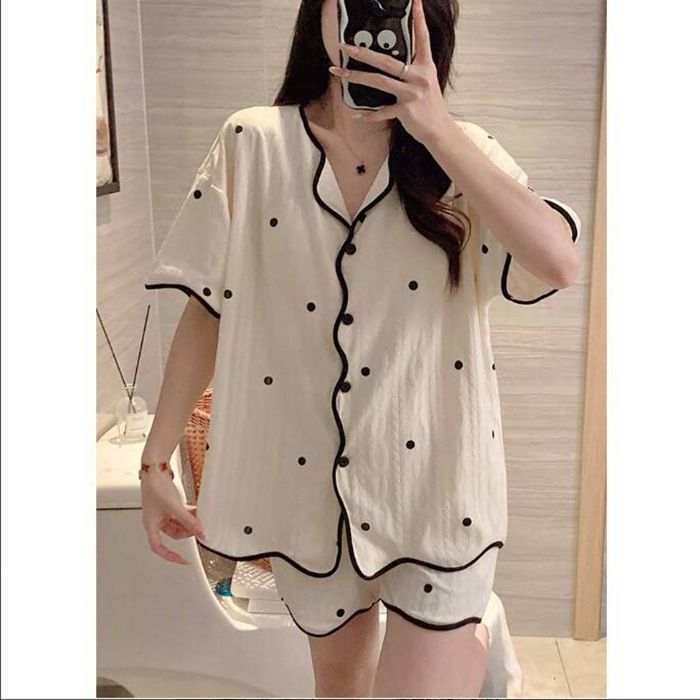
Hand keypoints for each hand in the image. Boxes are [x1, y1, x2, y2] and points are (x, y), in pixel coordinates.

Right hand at [140, 469, 205, 564]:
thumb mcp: (175, 507)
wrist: (155, 469)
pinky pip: (180, 514)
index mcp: (151, 525)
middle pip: (174, 534)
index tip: (183, 561)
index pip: (159, 548)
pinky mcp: (168, 505)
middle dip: (187, 531)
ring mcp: (162, 513)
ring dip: (190, 521)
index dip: (170, 556)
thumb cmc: (155, 486)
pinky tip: (196, 510)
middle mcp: (156, 521)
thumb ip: (189, 520)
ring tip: (199, 516)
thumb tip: (200, 532)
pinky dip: (189, 514)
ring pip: (179, 524)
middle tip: (199, 528)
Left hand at [329, 0, 452, 144]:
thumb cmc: (429, 106)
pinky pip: (382, 111)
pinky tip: (356, 115)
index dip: (418, 20)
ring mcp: (411, 94)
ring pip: (379, 82)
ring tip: (339, 73)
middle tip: (346, 46)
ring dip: (357, 77)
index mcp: (425, 67)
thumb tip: (390, 62)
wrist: (438, 129)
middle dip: (364, 53)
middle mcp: (419, 77)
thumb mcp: (425, 82)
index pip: (422, 38)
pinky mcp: (405, 111)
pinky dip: (368, 115)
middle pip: (387, 61)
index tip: (415, 1)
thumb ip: (412, 70)